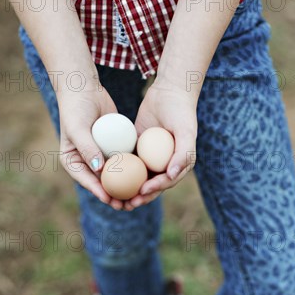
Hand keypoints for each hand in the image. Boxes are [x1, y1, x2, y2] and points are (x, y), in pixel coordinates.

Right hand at [58, 87, 127, 209]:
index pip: (86, 181)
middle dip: (114, 196)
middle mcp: (86, 162)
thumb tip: (99, 169)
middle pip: (101, 183)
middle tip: (126, 205)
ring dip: (126, 187)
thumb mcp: (78, 128)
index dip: (99, 192)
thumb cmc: (76, 108)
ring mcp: (101, 156)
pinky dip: (133, 170)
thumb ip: (87, 148)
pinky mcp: (114, 148)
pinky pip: (124, 162)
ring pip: (115, 176)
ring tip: (137, 197)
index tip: (110, 199)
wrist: (84, 88)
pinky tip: (145, 178)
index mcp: (73, 162)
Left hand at [123, 78, 197, 210]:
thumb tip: (172, 175)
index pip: (165, 182)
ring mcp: (151, 157)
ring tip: (116, 197)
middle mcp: (166, 164)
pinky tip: (108, 175)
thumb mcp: (186, 132)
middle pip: (151, 185)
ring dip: (128, 189)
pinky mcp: (139, 148)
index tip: (141, 192)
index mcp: (179, 165)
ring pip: (138, 177)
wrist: (170, 91)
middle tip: (126, 203)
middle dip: (139, 197)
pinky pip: (129, 161)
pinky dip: (120, 170)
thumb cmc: (181, 112)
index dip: (153, 190)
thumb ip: (183, 154)